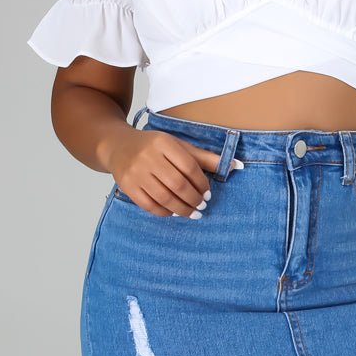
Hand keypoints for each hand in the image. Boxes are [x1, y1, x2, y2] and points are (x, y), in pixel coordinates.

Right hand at [107, 134, 224, 216]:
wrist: (118, 146)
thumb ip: (204, 157)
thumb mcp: (178, 146)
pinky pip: (149, 205)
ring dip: (182, 209)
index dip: (201, 183)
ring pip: (164, 197)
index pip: (188, 166)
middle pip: (177, 184)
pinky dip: (164, 212)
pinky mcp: (127, 186)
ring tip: (191, 212)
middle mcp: (148, 156)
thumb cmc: (153, 147)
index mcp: (163, 143)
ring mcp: (136, 172)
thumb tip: (237, 165)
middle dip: (193, 199)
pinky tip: (174, 212)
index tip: (207, 193)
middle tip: (201, 205)